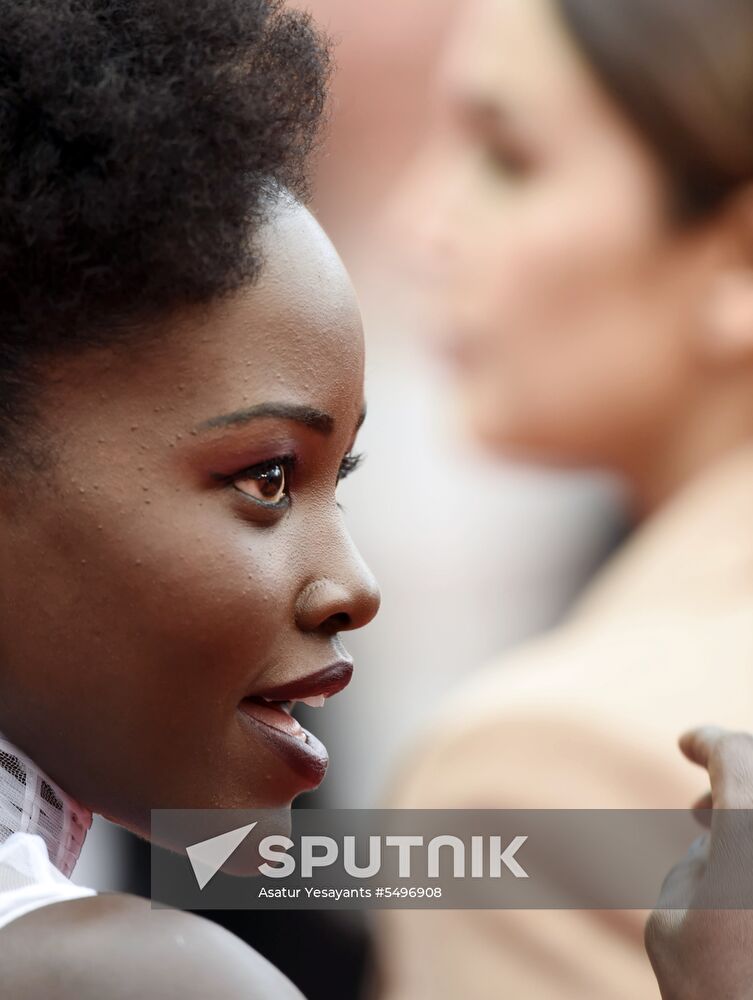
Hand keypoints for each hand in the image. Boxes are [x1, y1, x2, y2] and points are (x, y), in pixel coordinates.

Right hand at [646, 726, 752, 999]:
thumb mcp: (670, 927)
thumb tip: (715, 845)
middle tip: (703, 808)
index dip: (708, 741)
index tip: (688, 744)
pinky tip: (744, 878)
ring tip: (723, 841)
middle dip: (738, 772)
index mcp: (752, 834)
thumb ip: (692, 866)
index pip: (734, 753)